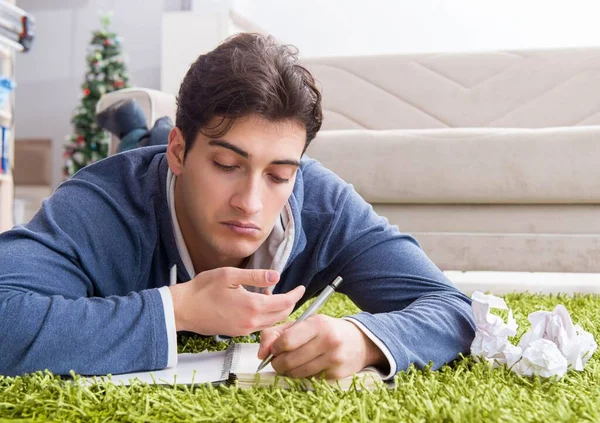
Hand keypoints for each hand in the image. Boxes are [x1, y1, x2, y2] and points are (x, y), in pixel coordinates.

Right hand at [168, 267, 304, 335]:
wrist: (182, 309)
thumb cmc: (202, 290)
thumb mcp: (230, 276)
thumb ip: (256, 277)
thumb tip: (276, 276)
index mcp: (252, 306)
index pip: (285, 303)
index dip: (295, 295)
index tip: (301, 288)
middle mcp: (251, 322)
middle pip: (281, 315)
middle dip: (290, 303)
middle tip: (293, 291)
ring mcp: (244, 329)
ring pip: (271, 322)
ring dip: (278, 310)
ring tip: (273, 294)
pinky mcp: (237, 333)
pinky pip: (259, 325)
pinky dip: (266, 316)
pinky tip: (258, 303)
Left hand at [257, 315, 386, 379]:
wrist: (359, 342)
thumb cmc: (326, 330)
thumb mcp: (305, 323)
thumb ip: (278, 332)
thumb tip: (262, 352)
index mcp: (318, 324)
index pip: (286, 341)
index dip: (274, 348)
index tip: (274, 349)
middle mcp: (328, 340)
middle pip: (289, 360)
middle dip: (277, 363)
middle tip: (278, 361)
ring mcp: (333, 359)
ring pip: (297, 373)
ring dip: (288, 372)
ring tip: (291, 364)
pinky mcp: (337, 374)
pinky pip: (309, 379)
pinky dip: (303, 376)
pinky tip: (307, 367)